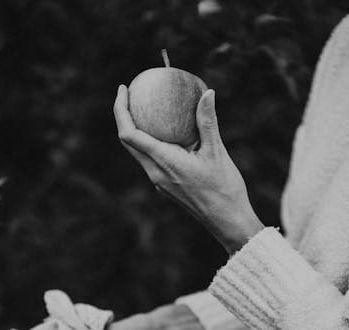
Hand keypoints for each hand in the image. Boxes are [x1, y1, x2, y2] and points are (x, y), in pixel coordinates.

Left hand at [114, 84, 263, 253]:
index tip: (124, 89)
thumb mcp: (217, 152)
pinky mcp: (166, 186)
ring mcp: (159, 182)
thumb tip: (207, 93)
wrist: (227, 221)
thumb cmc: (224, 189)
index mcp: (164, 162)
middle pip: (128, 142)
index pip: (129, 134)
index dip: (121, 110)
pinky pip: (151, 160)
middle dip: (124, 116)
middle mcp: (156, 173)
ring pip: (138, 153)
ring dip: (135, 130)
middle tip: (130, 93)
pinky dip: (150, 142)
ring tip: (144, 108)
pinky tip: (165, 132)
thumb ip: (208, 122)